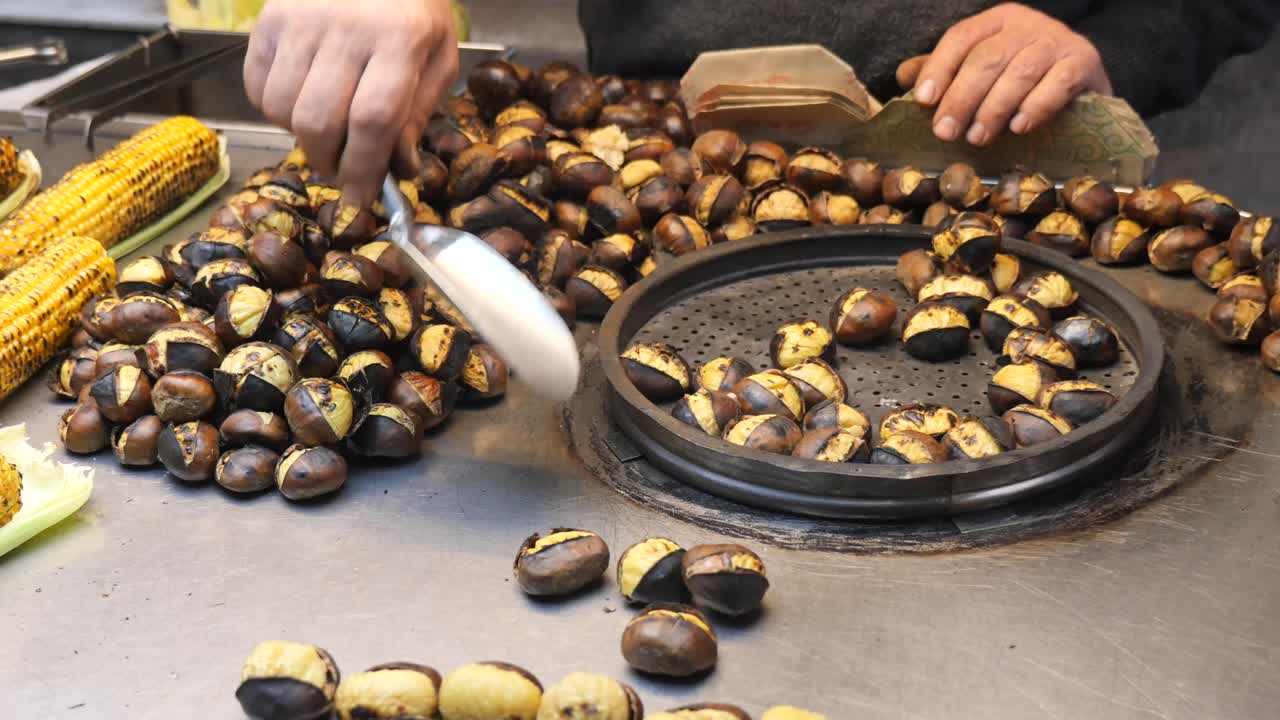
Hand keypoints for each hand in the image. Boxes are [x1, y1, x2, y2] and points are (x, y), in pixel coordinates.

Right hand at [244, 0, 458, 205]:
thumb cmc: (413, 10)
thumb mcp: (437, 57)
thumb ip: (417, 113)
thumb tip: (397, 169)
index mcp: (399, 39)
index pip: (372, 121)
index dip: (363, 169)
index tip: (361, 198)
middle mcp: (345, 28)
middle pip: (319, 121)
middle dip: (330, 162)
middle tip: (343, 170)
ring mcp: (300, 20)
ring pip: (283, 109)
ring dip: (302, 137)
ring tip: (326, 131)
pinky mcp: (269, 19)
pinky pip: (257, 86)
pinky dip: (276, 109)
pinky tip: (301, 100)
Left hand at [896, 3, 1110, 145]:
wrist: (1084, 81)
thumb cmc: (1023, 79)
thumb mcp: (983, 69)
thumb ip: (946, 71)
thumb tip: (903, 76)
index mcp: (997, 21)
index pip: (961, 38)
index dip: (939, 68)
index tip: (923, 101)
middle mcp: (1027, 25)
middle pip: (987, 58)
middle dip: (962, 97)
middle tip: (945, 132)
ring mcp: (1058, 41)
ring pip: (1020, 72)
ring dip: (994, 108)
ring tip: (977, 138)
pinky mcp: (1084, 62)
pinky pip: (1058, 83)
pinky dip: (1036, 106)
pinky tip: (1019, 127)